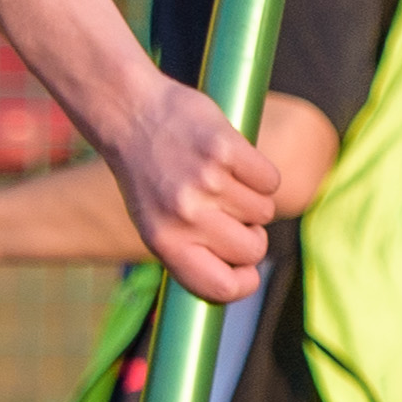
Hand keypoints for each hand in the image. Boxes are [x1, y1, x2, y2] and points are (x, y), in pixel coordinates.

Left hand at [100, 80, 275, 307]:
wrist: (132, 114)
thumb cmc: (149, 175)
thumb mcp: (153, 223)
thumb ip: (189, 254)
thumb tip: (236, 281)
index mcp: (164, 242)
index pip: (220, 287)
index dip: (243, 284)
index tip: (246, 271)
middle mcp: (184, 216)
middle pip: (253, 249)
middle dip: (251, 234)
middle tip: (230, 212)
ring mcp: (206, 181)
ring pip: (265, 212)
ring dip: (253, 198)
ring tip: (221, 179)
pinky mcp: (224, 149)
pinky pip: (269, 180)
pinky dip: (260, 172)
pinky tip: (233, 161)